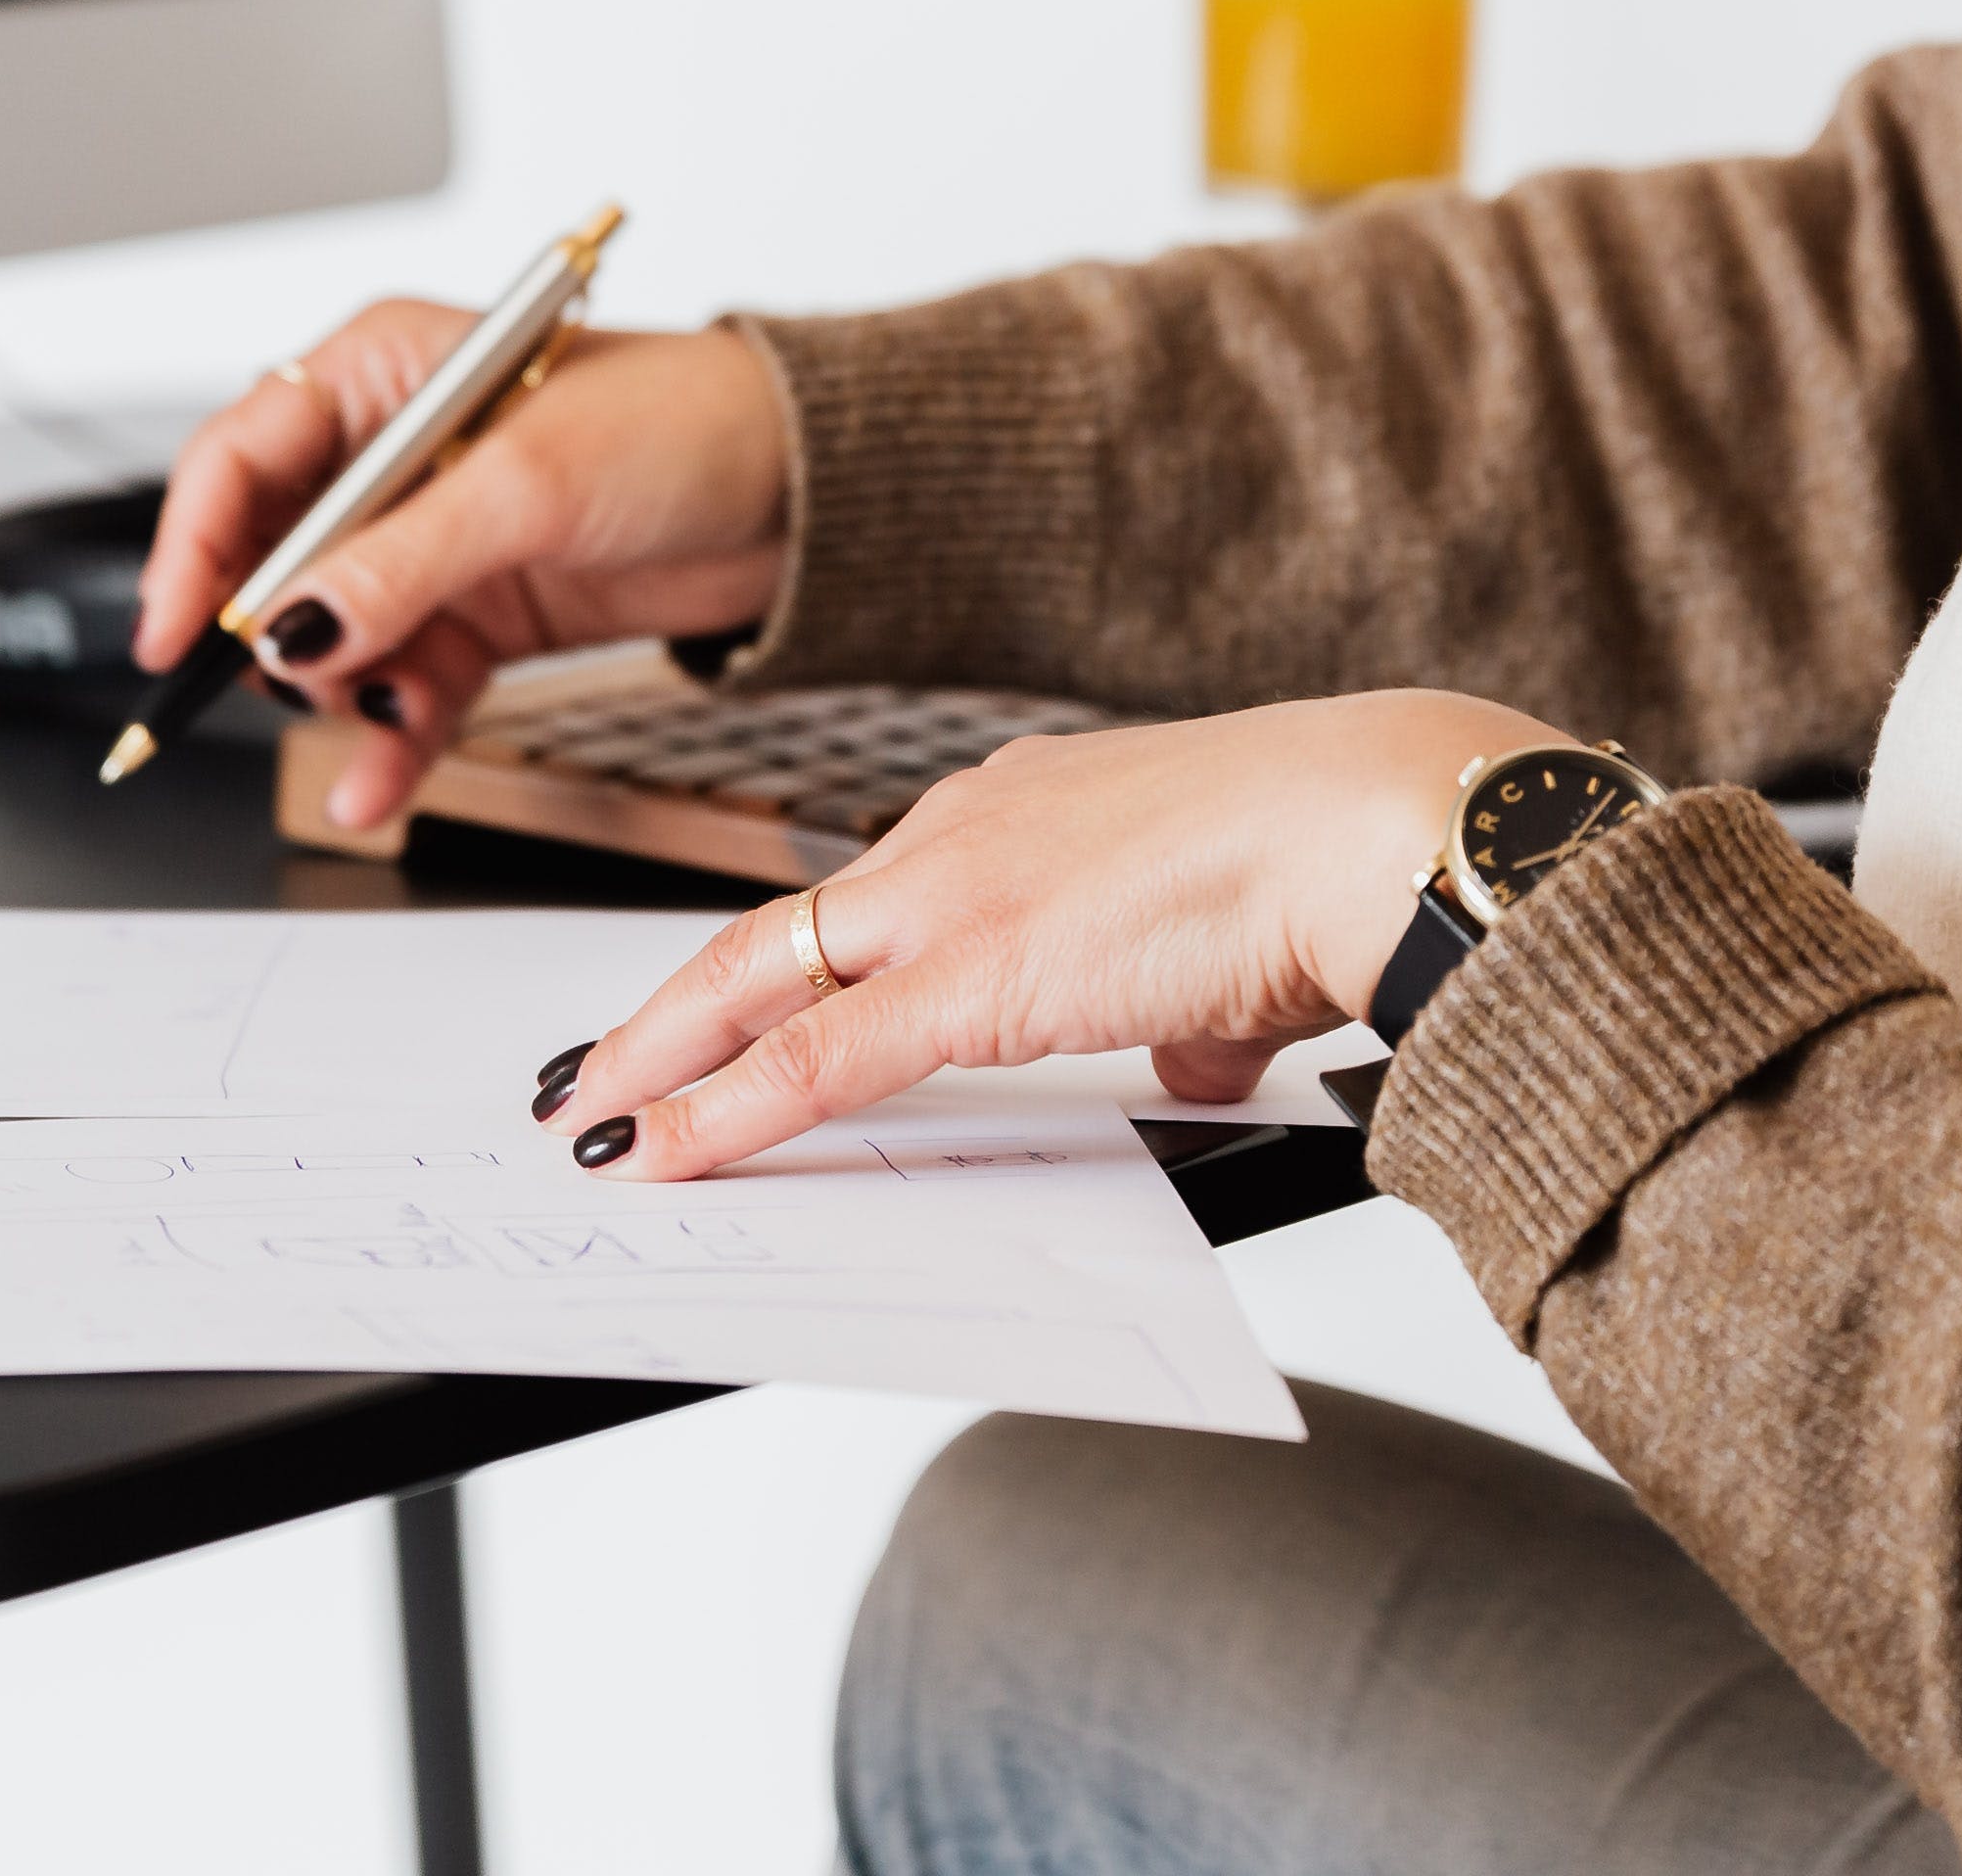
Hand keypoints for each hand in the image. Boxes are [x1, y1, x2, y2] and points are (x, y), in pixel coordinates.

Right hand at [138, 309, 792, 829]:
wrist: (803, 493)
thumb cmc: (684, 424)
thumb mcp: (528, 486)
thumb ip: (399, 562)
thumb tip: (291, 625)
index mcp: (380, 371)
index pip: (239, 456)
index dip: (191, 544)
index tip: (176, 633)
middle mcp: (392, 454)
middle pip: (271, 556)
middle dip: (276, 632)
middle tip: (297, 681)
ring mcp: (433, 542)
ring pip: (334, 637)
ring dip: (340, 696)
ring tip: (376, 724)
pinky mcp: (477, 614)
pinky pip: (401, 685)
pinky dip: (387, 737)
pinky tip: (376, 784)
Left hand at [533, 689, 1561, 1178]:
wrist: (1368, 824)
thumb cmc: (1330, 867)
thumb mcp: (1231, 949)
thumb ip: (1185, 1006)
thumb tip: (1190, 1053)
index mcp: (1027, 810)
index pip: (871, 895)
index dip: (787, 960)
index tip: (732, 1002)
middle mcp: (965, 831)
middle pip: (781, 927)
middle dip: (676, 1005)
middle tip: (595, 1064)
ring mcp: (956, 897)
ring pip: (762, 978)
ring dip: (664, 1056)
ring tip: (592, 1119)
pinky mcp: (970, 976)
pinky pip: (813, 1058)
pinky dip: (723, 1108)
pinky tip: (660, 1151)